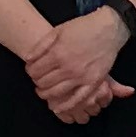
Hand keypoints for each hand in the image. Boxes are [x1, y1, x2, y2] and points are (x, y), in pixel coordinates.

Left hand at [22, 5, 129, 122]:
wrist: (108, 29)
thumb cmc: (82, 28)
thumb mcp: (58, 31)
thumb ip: (41, 46)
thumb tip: (27, 59)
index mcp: (58, 53)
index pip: (35, 70)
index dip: (30, 72)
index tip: (31, 70)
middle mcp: (68, 67)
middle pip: (44, 83)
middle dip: (37, 82)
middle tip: (38, 80)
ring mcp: (82, 76)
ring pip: (57, 93)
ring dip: (46, 94)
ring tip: (44, 92)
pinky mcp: (93, 82)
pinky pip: (78, 99)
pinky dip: (66, 106)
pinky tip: (58, 108)